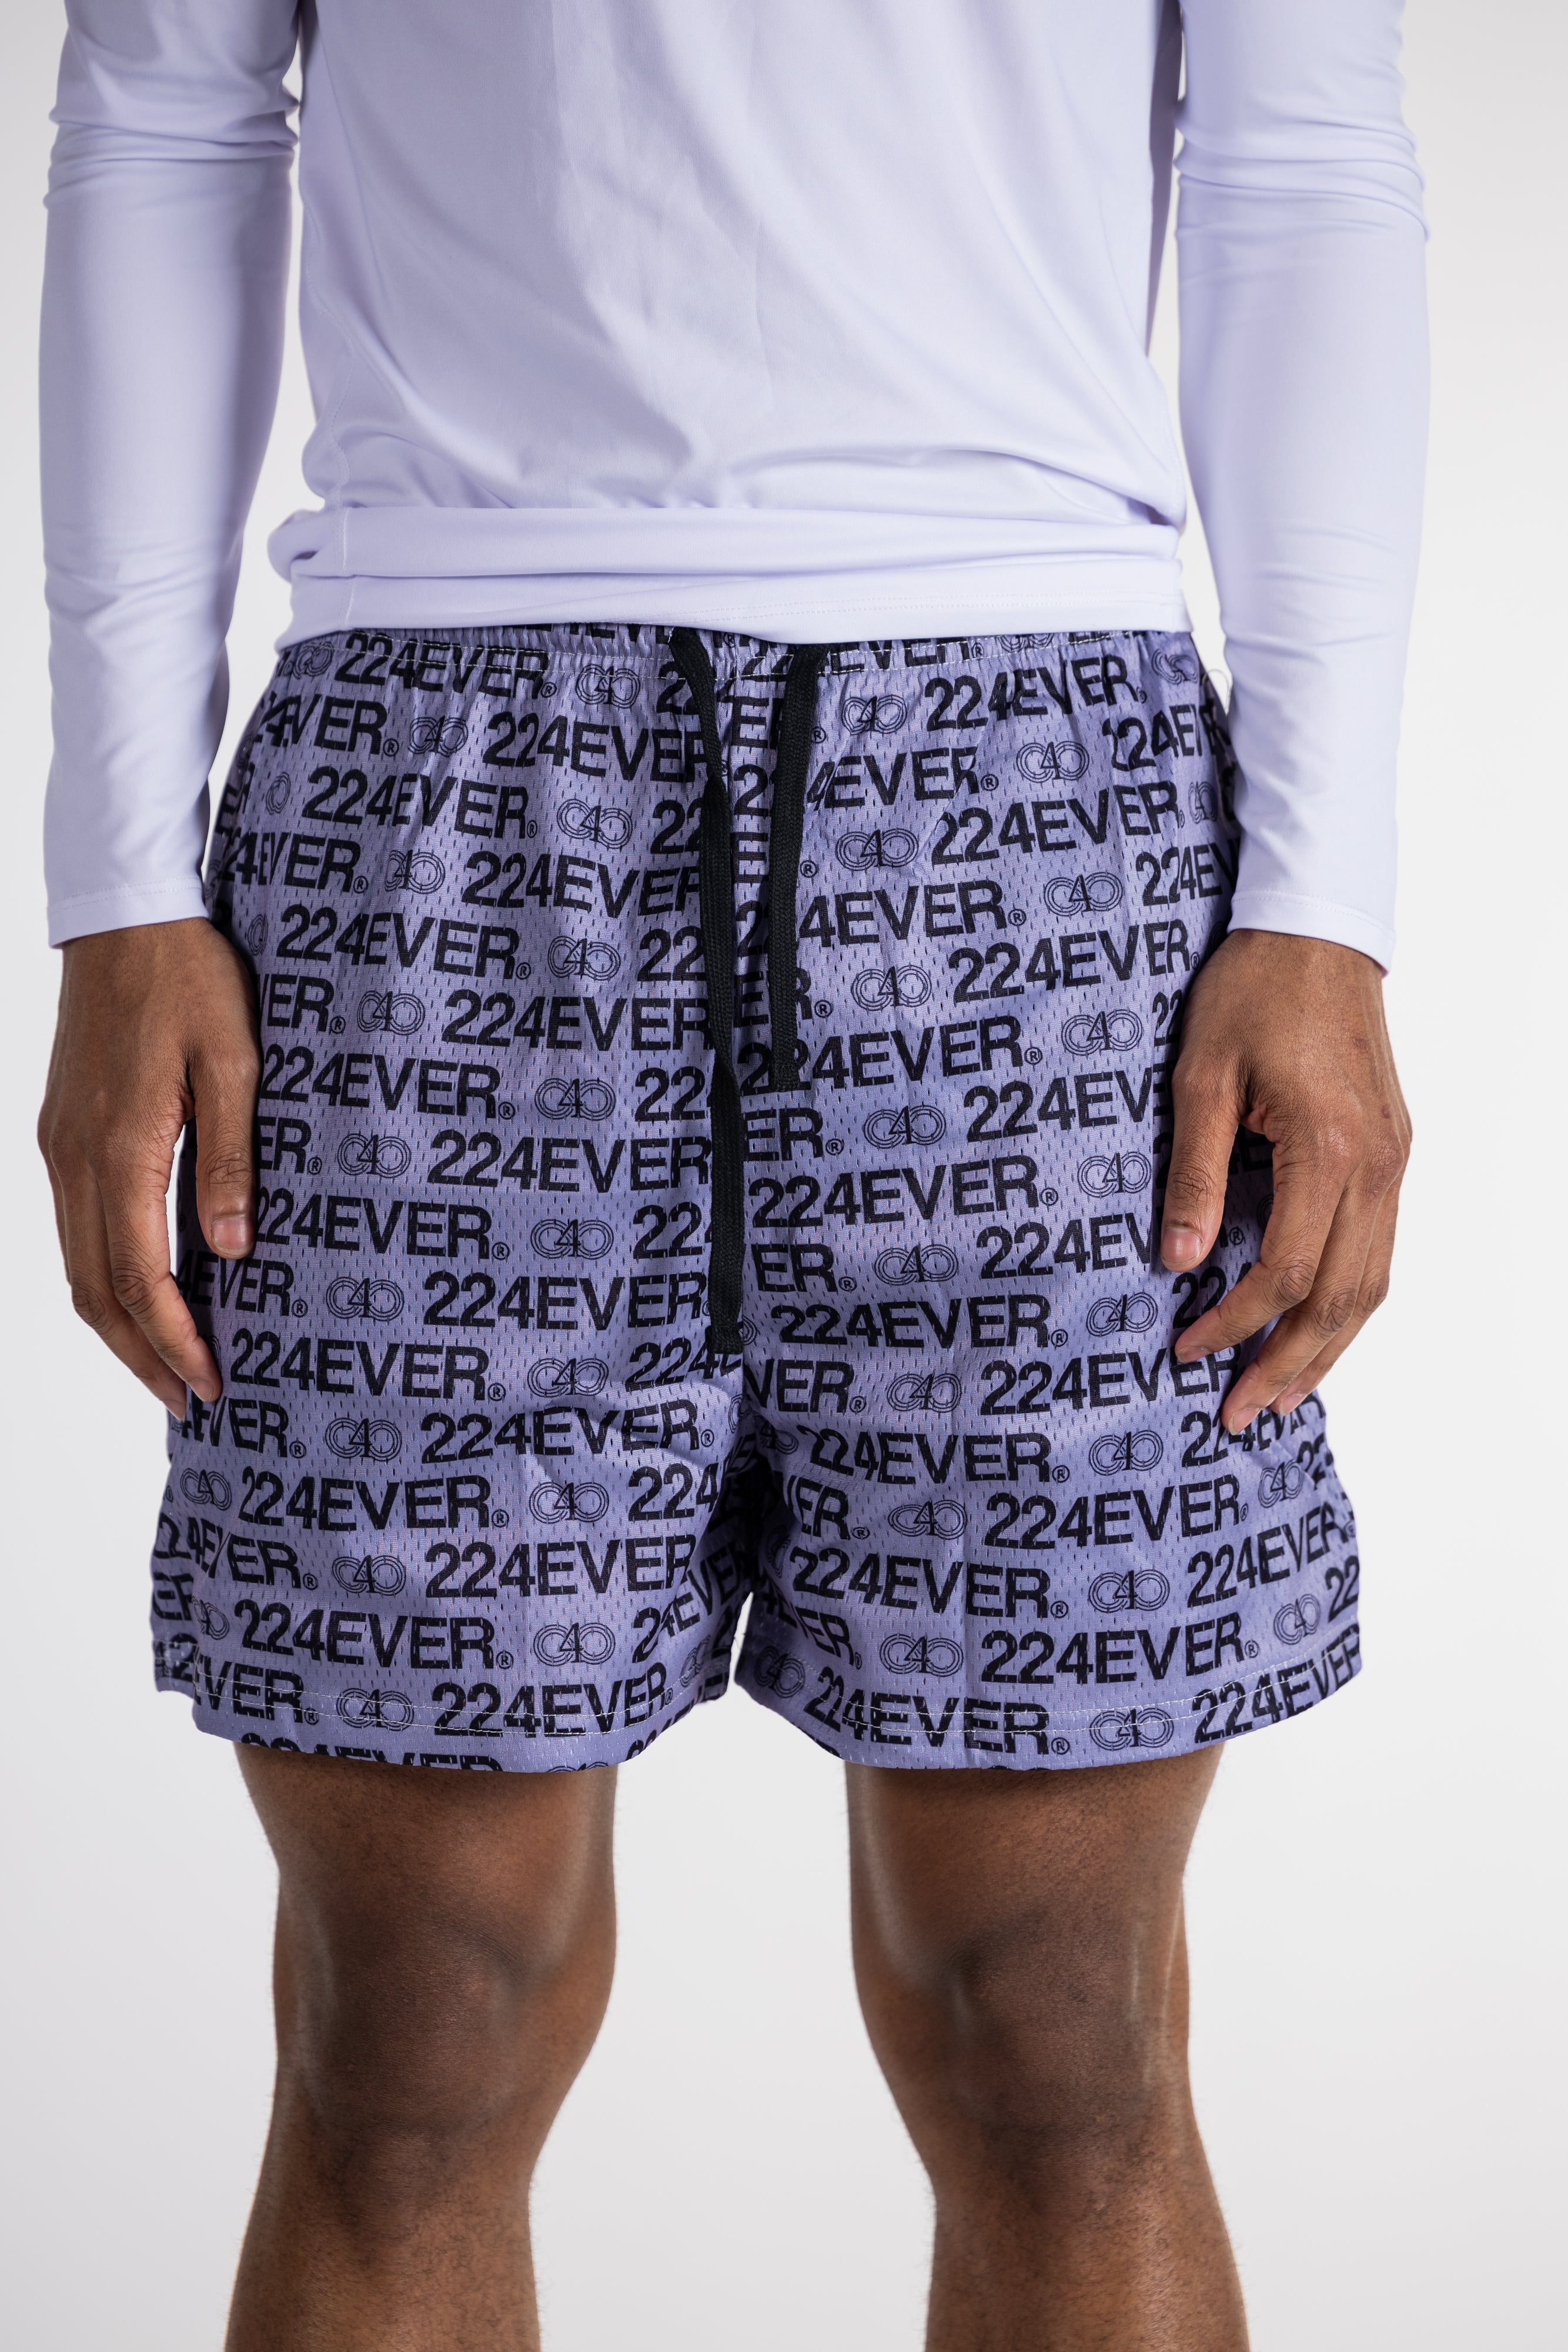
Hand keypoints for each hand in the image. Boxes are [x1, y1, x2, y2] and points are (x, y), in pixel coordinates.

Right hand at [38, 919, 259, 1415]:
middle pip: (96, 1291)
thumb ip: (231, 1158)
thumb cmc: (191, 980)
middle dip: (142, 1356)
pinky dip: (106, 1277)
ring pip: (78, 1264)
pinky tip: (144, 1294)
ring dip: (120, 1325)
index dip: (174, 1341)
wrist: (127, 915)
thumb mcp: (235, 1061)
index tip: (211, 1384)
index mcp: (119, 1149)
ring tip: (169, 1367)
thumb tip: (232, 1251)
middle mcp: (74, 1159)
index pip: (139, 1278)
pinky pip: (77, 1228)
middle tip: (192, 1402)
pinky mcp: (62, 1133)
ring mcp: (60, 1147)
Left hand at [1160, 930, 1409, 1434]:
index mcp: (1327, 1147)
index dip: (1234, 1321)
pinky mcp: (1395, 1151)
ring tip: (1279, 1396)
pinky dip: (1348, 1301)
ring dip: (1326, 1348)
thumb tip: (1176, 1261)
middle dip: (1287, 1363)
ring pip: (1373, 1283)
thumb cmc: (1251, 991)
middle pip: (1342, 1297)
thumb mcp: (1198, 1076)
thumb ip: (1192, 1174)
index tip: (1185, 1348)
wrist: (1316, 929)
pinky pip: (1379, 1249)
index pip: (1286, 1270)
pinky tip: (1314, 1329)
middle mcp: (1378, 1164)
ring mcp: (1395, 1160)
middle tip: (1238, 1415)